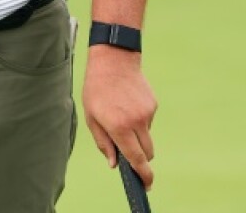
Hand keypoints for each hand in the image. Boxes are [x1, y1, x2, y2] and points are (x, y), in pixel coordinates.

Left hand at [82, 45, 157, 188]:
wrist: (114, 60)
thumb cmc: (97, 89)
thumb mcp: (91, 117)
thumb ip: (103, 143)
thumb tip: (114, 163)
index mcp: (119, 127)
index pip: (136, 158)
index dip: (143, 174)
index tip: (147, 185)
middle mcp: (136, 122)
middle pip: (147, 152)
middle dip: (141, 157)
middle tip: (129, 152)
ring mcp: (147, 113)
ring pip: (147, 136)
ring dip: (138, 136)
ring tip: (120, 115)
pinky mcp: (153, 105)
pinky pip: (148, 121)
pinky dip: (139, 119)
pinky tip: (127, 103)